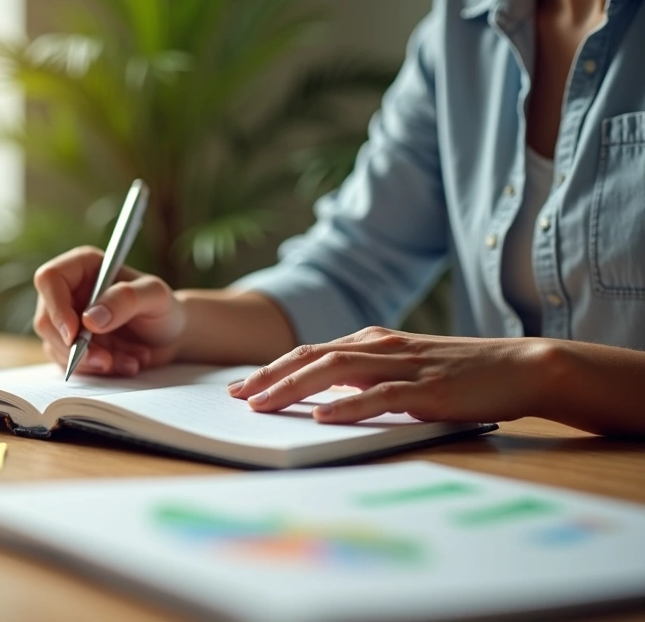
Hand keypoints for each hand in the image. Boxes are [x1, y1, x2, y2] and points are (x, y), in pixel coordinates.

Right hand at [32, 246, 185, 375]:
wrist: (171, 337)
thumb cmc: (164, 308)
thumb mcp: (155, 297)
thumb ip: (125, 300)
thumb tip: (89, 319)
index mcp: (83, 266)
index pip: (49, 279)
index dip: (56, 307)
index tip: (74, 333)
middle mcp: (69, 292)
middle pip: (46, 320)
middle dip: (75, 347)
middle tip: (107, 361)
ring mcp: (67, 320)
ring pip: (57, 347)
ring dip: (92, 362)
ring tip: (131, 360)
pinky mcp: (72, 346)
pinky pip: (71, 364)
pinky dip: (97, 371)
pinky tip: (126, 364)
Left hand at [228, 326, 558, 424]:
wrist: (522, 365)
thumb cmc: (462, 373)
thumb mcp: (404, 369)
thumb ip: (365, 377)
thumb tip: (323, 396)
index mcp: (372, 341)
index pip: (310, 352)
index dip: (272, 368)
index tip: (241, 387)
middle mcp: (381, 346)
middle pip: (311, 357)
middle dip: (269, 377)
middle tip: (236, 397)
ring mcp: (404, 365)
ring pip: (335, 371)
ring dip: (293, 388)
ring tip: (262, 405)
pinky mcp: (427, 389)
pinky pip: (379, 396)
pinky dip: (346, 406)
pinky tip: (320, 417)